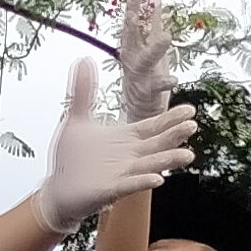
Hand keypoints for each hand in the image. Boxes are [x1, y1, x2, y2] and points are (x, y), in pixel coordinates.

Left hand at [38, 58, 200, 227]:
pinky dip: (142, 182)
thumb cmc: (71, 158)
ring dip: (168, 160)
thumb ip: (83, 91)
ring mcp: (123, 173)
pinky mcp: (110, 189)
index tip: (190, 109)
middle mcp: (130, 155)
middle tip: (193, 125)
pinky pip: (130, 185)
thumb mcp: (76, 119)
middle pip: (157, 144)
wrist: (57, 188)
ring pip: (150, 165)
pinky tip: (157, 179)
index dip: (171, 118)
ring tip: (188, 155)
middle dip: (174, 135)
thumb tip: (85, 60)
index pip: (154, 126)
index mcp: (126, 138)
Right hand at [113, 0, 171, 122]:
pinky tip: (175, 79)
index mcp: (132, 48)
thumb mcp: (150, 47)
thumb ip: (154, 24)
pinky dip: (164, 82)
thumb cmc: (146, 78)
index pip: (132, 21)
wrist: (139, 115)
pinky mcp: (148, 93)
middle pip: (132, 36)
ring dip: (155, 48)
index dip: (134, 3)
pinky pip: (156, 87)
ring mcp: (139, 77)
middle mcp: (133, 60)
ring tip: (166, 37)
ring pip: (146, 60)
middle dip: (134, 20)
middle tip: (138, 4)